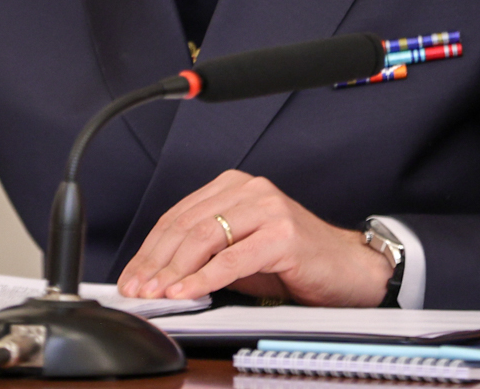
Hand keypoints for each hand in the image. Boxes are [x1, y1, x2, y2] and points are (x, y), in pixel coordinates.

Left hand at [116, 170, 392, 306]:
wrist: (348, 268)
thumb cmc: (293, 261)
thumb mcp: (239, 253)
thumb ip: (203, 255)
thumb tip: (157, 277)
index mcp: (233, 186)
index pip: (177, 216)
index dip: (149, 249)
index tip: (131, 277)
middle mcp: (249, 188)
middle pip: (186, 225)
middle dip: (156, 262)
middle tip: (137, 290)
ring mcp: (268, 207)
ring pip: (205, 237)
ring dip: (175, 271)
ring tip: (157, 295)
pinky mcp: (283, 233)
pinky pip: (234, 258)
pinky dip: (205, 278)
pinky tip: (188, 292)